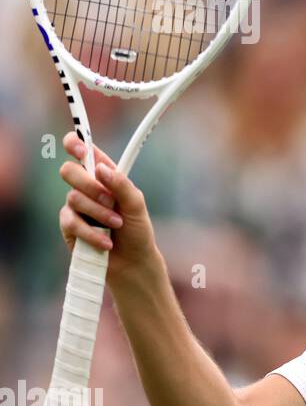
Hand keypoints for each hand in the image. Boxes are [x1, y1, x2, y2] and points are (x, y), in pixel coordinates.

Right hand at [58, 132, 158, 278]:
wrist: (132, 262)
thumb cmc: (137, 231)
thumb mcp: (137, 205)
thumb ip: (122, 185)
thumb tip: (101, 168)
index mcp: (105, 176)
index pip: (84, 152)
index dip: (76, 143)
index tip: (79, 148)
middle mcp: (87, 188)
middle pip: (69, 171)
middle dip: (90, 185)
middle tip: (111, 200)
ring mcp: (75, 206)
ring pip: (73, 198)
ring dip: (99, 213)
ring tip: (117, 224)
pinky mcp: (68, 226)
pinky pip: (71, 222)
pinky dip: (91, 232)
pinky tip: (106, 241)